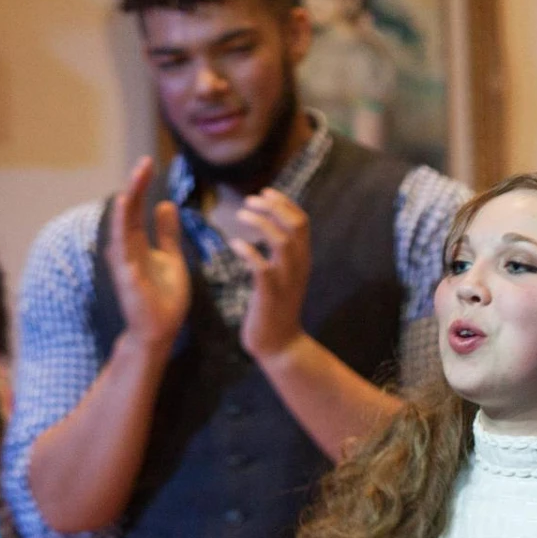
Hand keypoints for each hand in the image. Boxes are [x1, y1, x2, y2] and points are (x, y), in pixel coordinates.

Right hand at [105, 157, 189, 348]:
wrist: (160, 330)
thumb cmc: (164, 297)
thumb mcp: (172, 258)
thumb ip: (167, 233)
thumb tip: (166, 204)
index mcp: (138, 243)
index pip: (138, 208)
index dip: (143, 186)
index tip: (150, 163)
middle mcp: (126, 248)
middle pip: (129, 211)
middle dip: (136, 186)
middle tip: (145, 162)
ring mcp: (123, 260)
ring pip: (122, 224)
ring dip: (129, 199)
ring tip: (136, 177)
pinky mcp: (125, 273)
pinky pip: (122, 245)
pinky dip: (122, 224)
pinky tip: (126, 206)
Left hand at [228, 188, 313, 361]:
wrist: (280, 345)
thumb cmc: (275, 309)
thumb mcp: (284, 276)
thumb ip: (281, 255)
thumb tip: (269, 230)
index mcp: (302, 260)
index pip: (302, 221)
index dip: (284, 203)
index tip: (264, 192)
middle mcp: (299, 266)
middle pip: (296, 226)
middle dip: (274, 207)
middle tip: (250, 200)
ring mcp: (286, 280)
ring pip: (282, 242)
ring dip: (261, 223)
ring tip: (240, 214)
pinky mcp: (270, 294)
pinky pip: (262, 267)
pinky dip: (248, 251)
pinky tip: (234, 243)